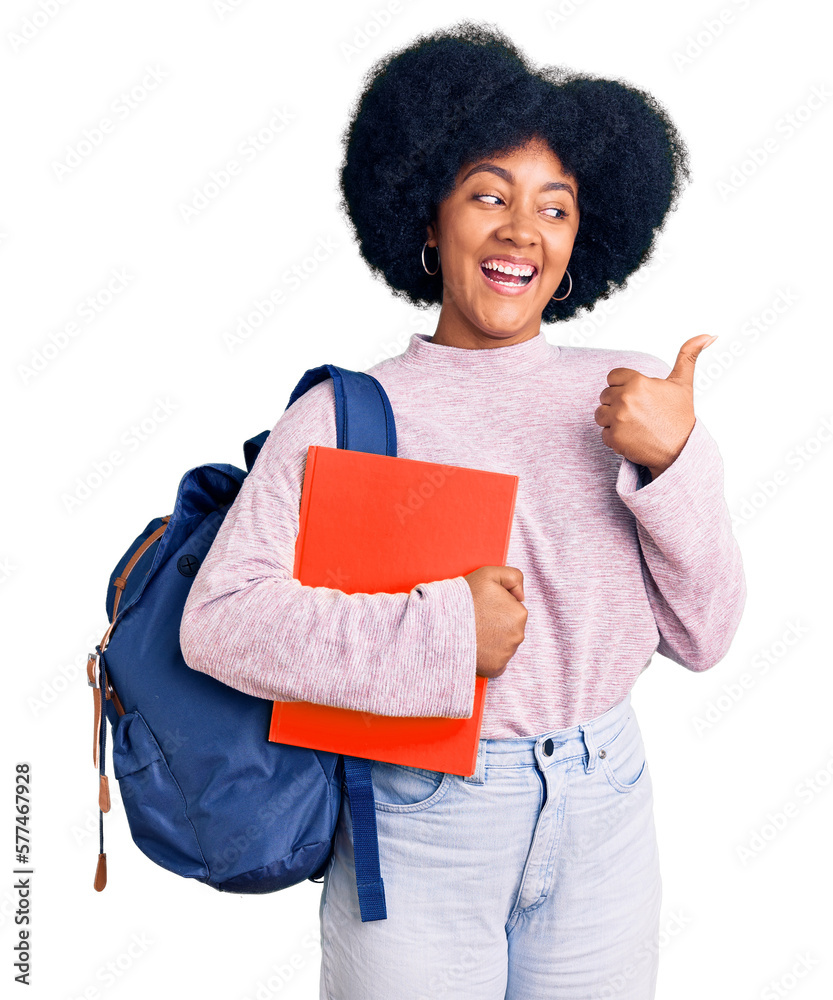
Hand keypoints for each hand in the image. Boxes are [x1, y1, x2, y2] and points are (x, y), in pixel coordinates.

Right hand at [463, 566, 526, 678]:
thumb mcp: (489, 574)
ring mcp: (507, 654)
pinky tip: (475, 647)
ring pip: (503, 645)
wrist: (440, 625)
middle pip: (510, 628)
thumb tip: (522, 596)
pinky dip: (488, 656)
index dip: (497, 607)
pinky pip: (496, 661)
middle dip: (497, 624)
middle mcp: (518, 636)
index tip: (484, 607)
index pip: (514, 610)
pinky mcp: (496, 668)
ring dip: (492, 640)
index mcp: (519, 613)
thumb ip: (514, 577)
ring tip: (473, 632)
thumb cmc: (463, 599)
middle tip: (477, 619)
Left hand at [594, 335, 716, 477]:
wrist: (680, 451)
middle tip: (638, 414)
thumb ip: (688, 356)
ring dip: (612, 421)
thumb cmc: (680, 417)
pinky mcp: (614, 438)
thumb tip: (709, 335)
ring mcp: (618, 419)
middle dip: (617, 404)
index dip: (622, 387)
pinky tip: (632, 438)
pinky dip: (615, 438)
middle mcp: (625, 398)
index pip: (612, 377)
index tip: (636, 397)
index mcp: (637, 382)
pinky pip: (603, 434)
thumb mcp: (683, 384)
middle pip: (604, 396)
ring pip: (600, 414)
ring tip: (633, 425)